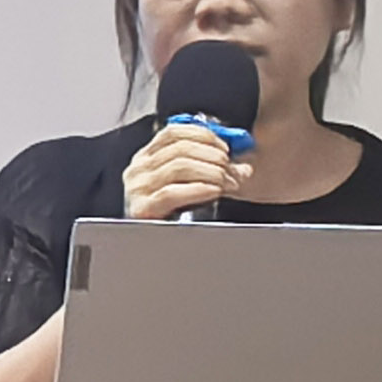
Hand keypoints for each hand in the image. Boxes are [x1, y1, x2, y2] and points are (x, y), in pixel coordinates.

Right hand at [123, 122, 244, 220]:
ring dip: (211, 172)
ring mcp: (137, 188)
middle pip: (180, 148)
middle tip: (233, 171)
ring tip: (228, 184)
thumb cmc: (173, 216)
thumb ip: (212, 171)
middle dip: (214, 157)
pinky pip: (171, 192)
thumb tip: (243, 168)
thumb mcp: (190, 185)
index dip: (204, 136)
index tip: (226, 148)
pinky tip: (214, 191)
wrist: (152, 248)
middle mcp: (138, 169)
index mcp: (146, 158)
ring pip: (179, 166)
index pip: (173, 133)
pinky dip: (198, 189)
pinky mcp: (141, 208)